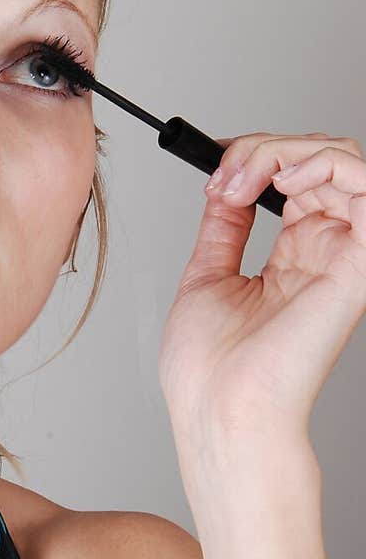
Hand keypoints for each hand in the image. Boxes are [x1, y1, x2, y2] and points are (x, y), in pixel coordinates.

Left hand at [158, 132, 365, 448]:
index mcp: (294, 258)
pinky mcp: (358, 264)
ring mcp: (344, 256)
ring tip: (244, 179)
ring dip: (289, 150)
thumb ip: (225, 226)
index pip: (299, 178)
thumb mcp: (208, 275)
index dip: (259, 155)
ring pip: (345, 161)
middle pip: (322, 161)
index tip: (215, 161)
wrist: (219, 409)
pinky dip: (326, 163)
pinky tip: (284, 180)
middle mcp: (325, 253)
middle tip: (224, 176)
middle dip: (265, 148)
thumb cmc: (211, 370)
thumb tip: (228, 183)